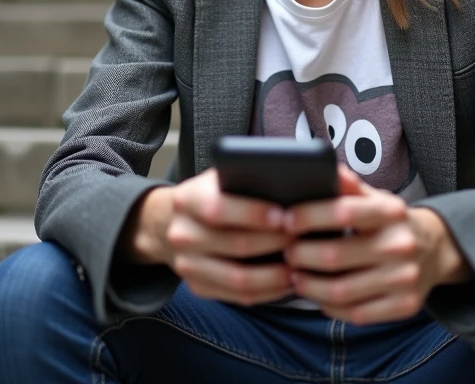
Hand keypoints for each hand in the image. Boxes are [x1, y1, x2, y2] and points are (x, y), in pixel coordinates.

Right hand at [126, 170, 294, 305]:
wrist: (171, 223)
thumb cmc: (212, 195)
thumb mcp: (221, 177)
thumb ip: (248, 178)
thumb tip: (292, 187)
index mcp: (187, 199)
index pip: (219, 208)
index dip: (254, 214)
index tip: (285, 217)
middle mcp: (182, 234)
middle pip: (235, 245)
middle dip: (275, 243)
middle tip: (303, 239)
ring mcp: (187, 265)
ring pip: (239, 279)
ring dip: (275, 274)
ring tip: (300, 264)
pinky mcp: (198, 287)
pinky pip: (239, 297)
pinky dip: (268, 291)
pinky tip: (288, 280)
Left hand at [282, 167, 472, 324]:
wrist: (435, 250)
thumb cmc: (393, 223)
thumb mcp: (377, 198)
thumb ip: (349, 187)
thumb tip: (328, 169)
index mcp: (391, 212)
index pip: (343, 212)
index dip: (309, 216)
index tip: (286, 220)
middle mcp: (400, 245)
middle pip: (334, 256)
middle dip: (300, 255)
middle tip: (287, 253)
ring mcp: (404, 279)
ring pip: (341, 291)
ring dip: (308, 286)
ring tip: (295, 276)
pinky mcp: (405, 306)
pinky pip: (356, 314)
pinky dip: (330, 308)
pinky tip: (319, 297)